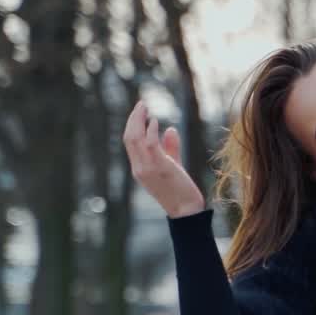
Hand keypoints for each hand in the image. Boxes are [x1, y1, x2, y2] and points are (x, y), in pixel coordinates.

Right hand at [123, 100, 205, 217]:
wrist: (186, 210)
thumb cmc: (180, 190)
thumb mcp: (173, 166)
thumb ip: (170, 148)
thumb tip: (170, 129)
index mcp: (139, 169)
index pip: (129, 143)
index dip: (132, 125)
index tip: (139, 111)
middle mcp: (139, 168)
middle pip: (129, 138)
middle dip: (133, 119)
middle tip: (141, 104)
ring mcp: (147, 168)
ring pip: (136, 139)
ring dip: (139, 120)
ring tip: (144, 107)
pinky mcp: (159, 167)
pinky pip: (150, 145)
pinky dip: (150, 131)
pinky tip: (155, 121)